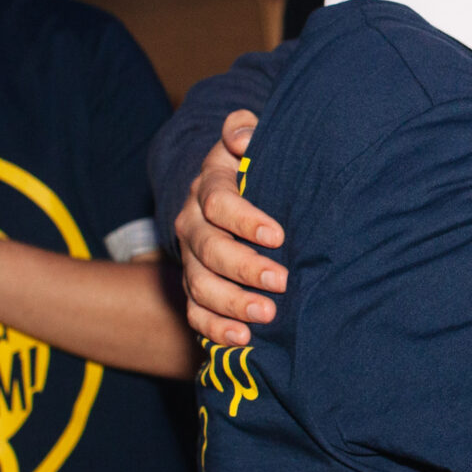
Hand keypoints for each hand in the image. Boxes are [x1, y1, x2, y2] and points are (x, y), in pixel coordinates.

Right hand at [176, 111, 285, 345]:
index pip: (218, 203)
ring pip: (199, 285)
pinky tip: (242, 339)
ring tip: (266, 315)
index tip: (278, 236)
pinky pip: (194, 312)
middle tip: (281, 282)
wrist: (228, 194)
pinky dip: (215, 329)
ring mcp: (190, 259)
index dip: (246, 219)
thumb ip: (245, 131)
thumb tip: (241, 136)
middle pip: (209, 250)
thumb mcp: (248, 142)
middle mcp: (192, 224)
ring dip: (231, 303)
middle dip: (245, 268)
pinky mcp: (194, 286)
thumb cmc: (251, 168)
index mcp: (208, 187)